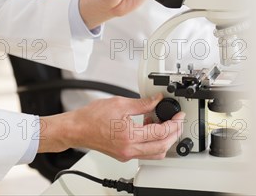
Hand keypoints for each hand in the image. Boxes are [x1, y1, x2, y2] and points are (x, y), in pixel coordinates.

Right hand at [39, 93, 184, 160]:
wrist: (76, 129)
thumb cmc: (91, 117)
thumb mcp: (120, 104)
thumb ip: (143, 103)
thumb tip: (157, 100)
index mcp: (130, 137)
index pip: (161, 133)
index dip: (174, 123)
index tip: (179, 115)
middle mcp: (129, 150)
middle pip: (162, 147)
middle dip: (174, 134)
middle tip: (178, 121)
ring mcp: (126, 154)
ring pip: (155, 153)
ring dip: (165, 141)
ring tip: (166, 125)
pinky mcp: (123, 154)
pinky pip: (145, 152)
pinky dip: (153, 142)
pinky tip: (151, 128)